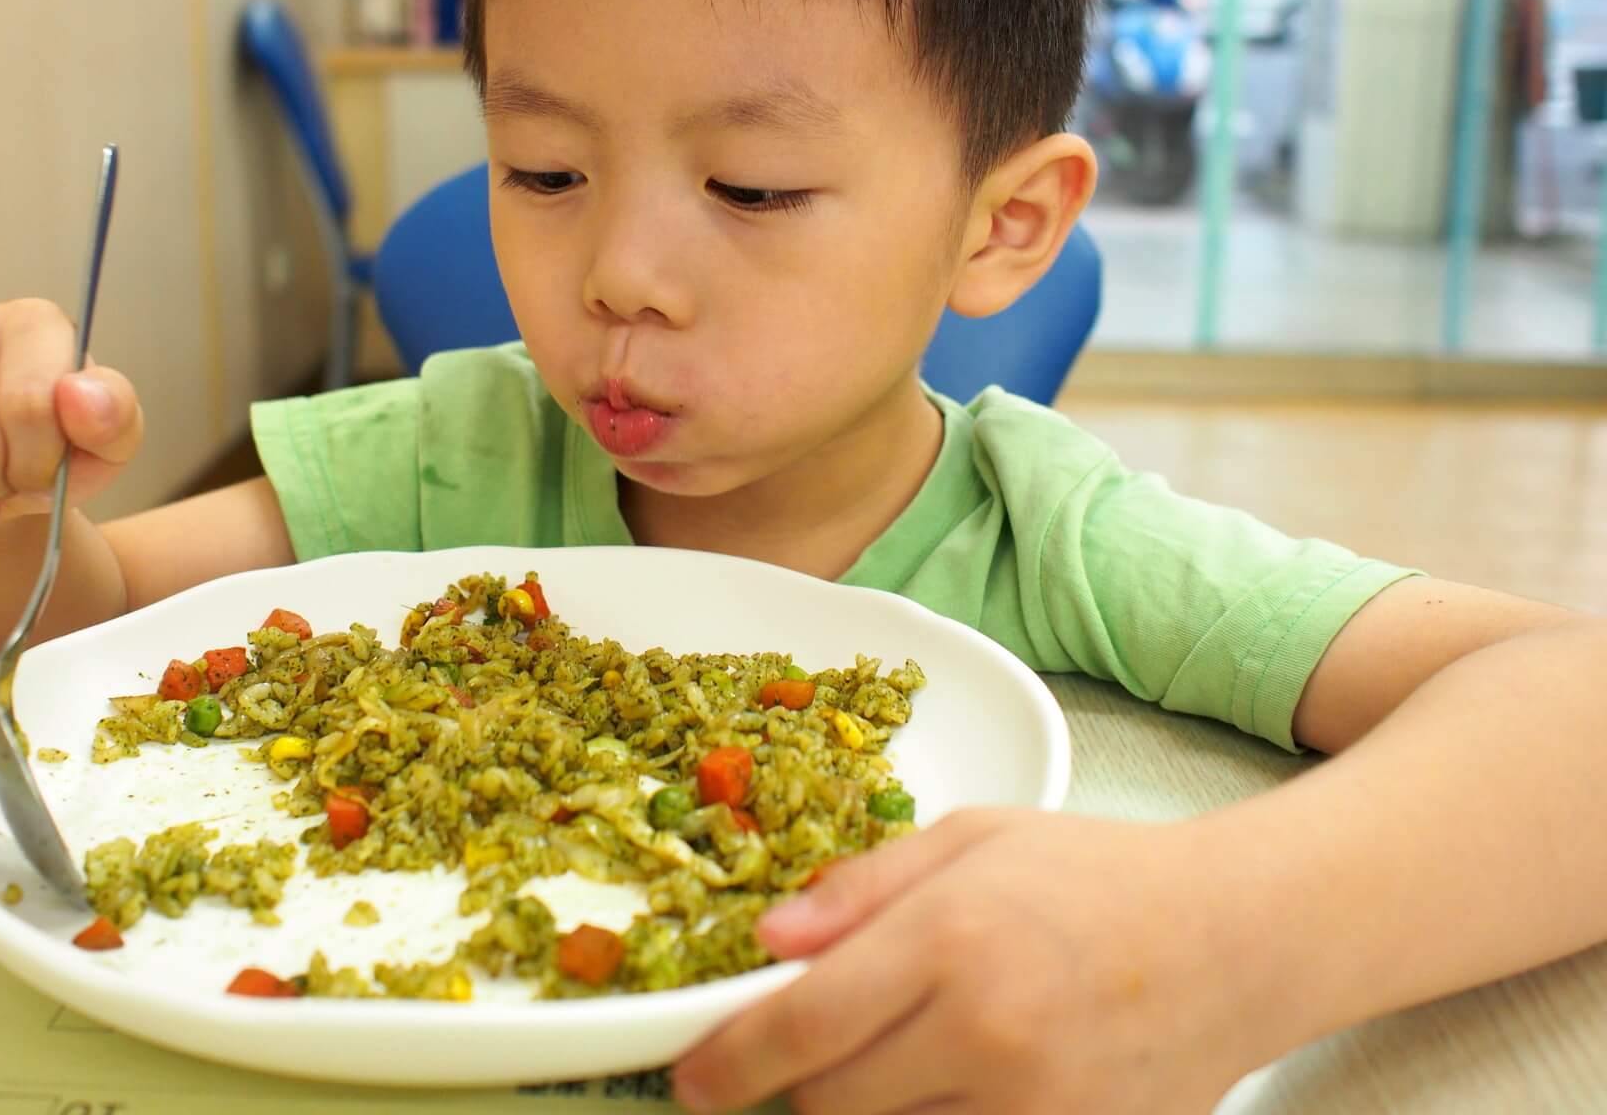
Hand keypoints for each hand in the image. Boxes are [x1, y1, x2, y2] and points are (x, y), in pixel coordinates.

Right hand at [0, 299, 143, 541]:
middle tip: (8, 485)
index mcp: (30, 322)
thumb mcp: (109, 440)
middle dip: (0, 492)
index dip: (42, 464)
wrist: (3, 470)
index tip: (47, 469)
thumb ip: (114, 416)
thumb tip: (79, 396)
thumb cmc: (61, 447)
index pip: (29, 406)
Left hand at [673, 809, 1275, 1114]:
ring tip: (909, 1054)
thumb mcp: (970, 841)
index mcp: (950, 940)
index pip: (801, 1027)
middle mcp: (987, 1034)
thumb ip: (859, 889)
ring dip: (870, 1111)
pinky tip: (954, 1086)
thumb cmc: (1093, 876)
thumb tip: (766, 940)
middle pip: (830, 1104)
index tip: (692, 1078)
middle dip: (801, 1082)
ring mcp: (1035, 1109)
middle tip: (815, 1047)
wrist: (1235, 939)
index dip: (728, 1063)